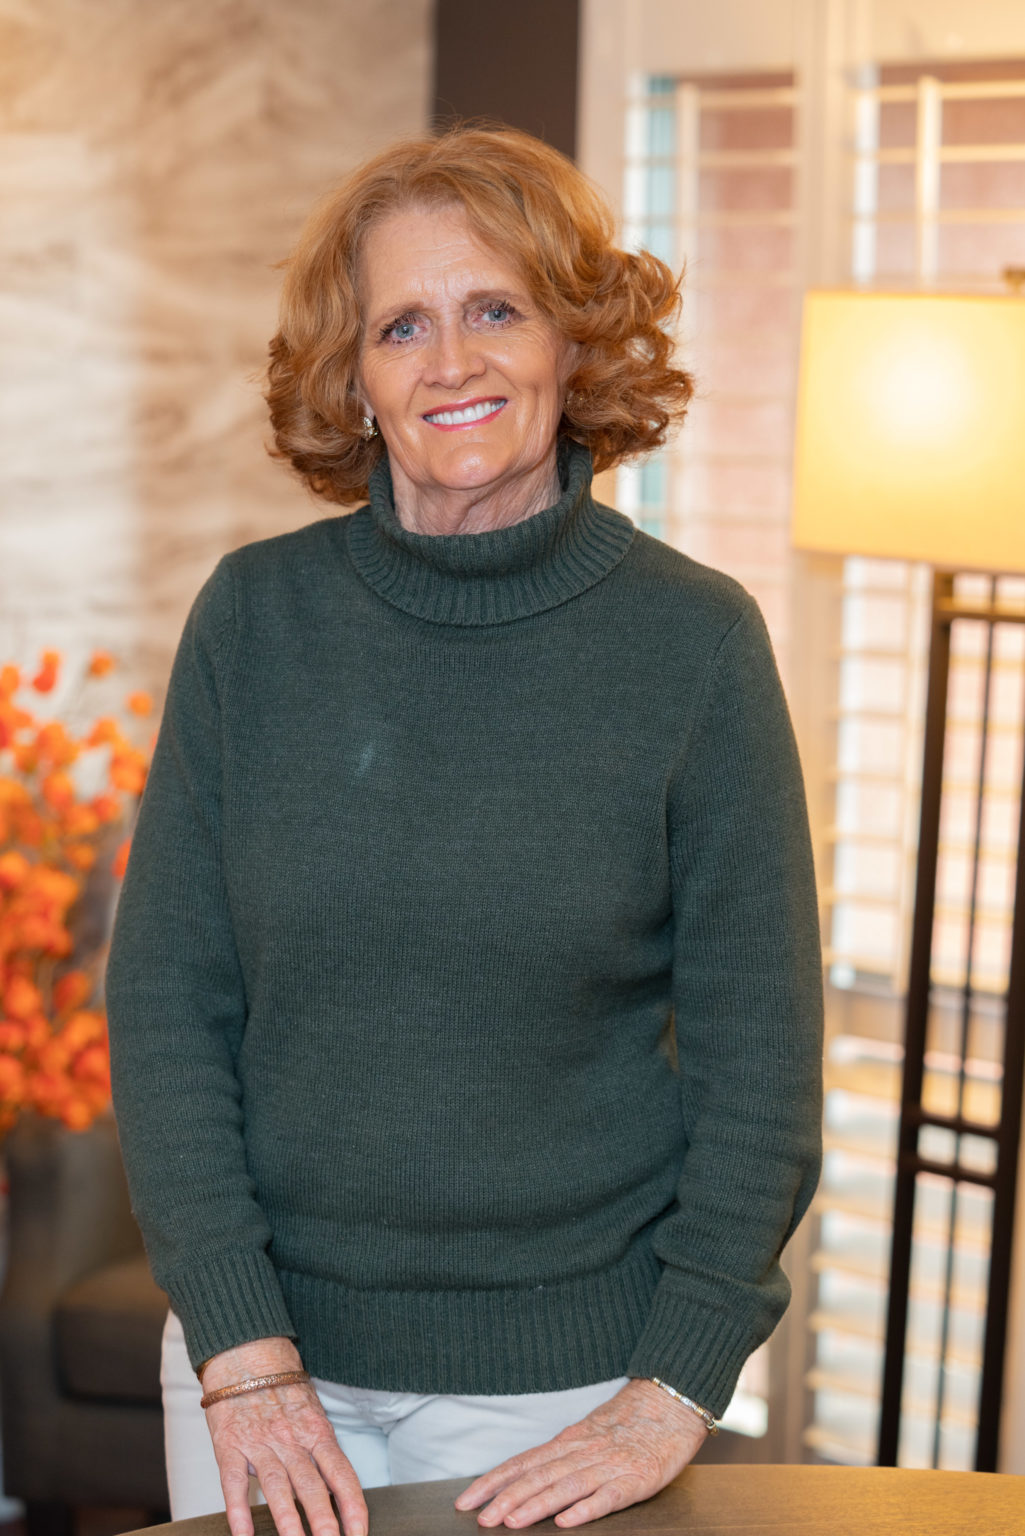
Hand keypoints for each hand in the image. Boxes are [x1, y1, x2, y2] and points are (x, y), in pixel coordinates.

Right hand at [201, 1336, 367, 1535]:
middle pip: (311, 1484)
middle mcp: (291, 1439)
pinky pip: (234, 1481)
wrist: (246, 1353)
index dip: (353, 1505)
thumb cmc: (282, 1386)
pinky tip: (244, 1534)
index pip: (341, 1473)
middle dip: (323, 1520)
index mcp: (316, 1431)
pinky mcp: (230, 1445)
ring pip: (276, 1485)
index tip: (360, 1533)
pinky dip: (238, 1510)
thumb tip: (340, 1489)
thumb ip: (321, 1448)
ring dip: (287, 1520)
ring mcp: (260, 1442)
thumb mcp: (312, 1412)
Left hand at [454, 1377, 707, 1528]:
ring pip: (566, 1486)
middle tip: (481, 1518)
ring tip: (512, 1522)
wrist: (673, 1403)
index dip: (494, 1481)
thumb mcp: (589, 1433)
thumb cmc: (631, 1422)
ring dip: (537, 1505)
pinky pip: (608, 1497)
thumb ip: (562, 1454)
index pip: (524, 1462)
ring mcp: (610, 1466)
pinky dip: (585, 1509)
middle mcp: (584, 1451)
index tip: (467, 1500)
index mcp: (570, 1440)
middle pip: (539, 1475)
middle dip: (507, 1497)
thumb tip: (525, 1476)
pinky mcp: (637, 1480)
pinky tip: (567, 1522)